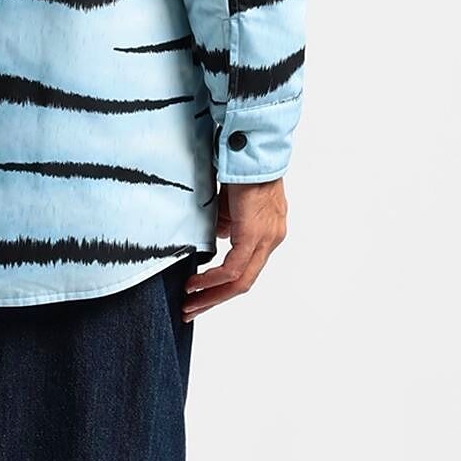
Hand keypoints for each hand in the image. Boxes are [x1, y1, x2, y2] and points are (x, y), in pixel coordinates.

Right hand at [183, 180, 287, 319]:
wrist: (249, 148)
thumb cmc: (238, 169)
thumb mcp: (229, 205)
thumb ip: (226, 225)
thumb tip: (217, 238)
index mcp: (269, 232)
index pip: (247, 269)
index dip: (223, 286)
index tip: (200, 296)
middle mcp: (272, 238)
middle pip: (244, 282)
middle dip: (214, 300)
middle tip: (191, 311)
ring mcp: (266, 237)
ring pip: (240, 280)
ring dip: (211, 295)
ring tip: (189, 304)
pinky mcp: (254, 233)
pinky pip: (233, 268)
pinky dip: (212, 279)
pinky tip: (195, 283)